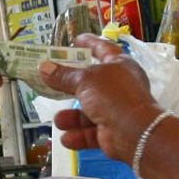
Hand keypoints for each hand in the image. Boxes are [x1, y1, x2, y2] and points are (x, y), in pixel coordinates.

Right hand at [43, 35, 162, 163]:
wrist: (135, 132)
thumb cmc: (113, 95)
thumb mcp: (85, 80)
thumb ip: (63, 75)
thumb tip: (44, 67)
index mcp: (120, 65)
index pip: (103, 49)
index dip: (89, 43)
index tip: (75, 40)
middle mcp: (120, 86)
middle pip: (91, 83)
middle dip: (71, 87)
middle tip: (52, 83)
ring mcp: (117, 110)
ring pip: (89, 112)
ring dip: (72, 117)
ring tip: (59, 121)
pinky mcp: (113, 132)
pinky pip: (92, 132)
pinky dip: (79, 135)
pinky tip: (67, 138)